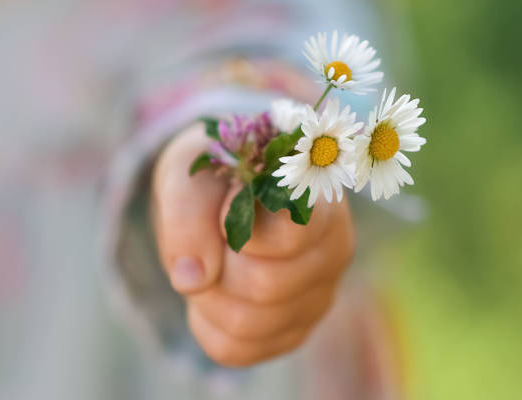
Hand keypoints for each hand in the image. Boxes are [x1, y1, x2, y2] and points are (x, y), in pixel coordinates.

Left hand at [150, 124, 354, 366]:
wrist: (222, 196)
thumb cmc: (215, 176)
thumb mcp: (190, 173)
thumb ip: (189, 212)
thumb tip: (193, 279)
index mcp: (318, 202)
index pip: (289, 238)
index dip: (240, 232)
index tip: (223, 211)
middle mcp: (332, 252)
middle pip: (264, 286)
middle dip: (217, 266)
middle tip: (210, 239)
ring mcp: (318, 297)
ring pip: (249, 326)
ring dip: (207, 297)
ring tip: (211, 262)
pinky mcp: (294, 331)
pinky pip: (236, 349)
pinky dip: (207, 323)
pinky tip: (214, 290)